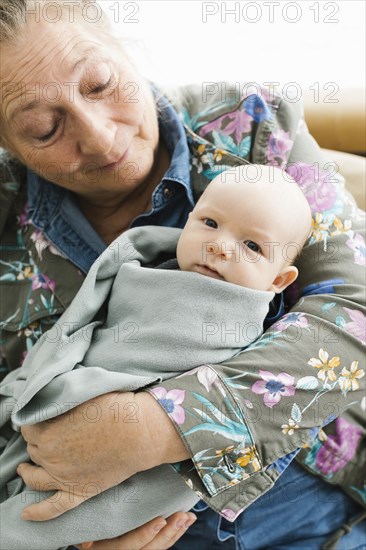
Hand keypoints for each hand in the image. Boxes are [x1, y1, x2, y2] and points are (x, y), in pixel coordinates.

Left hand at [18, 391, 188, 520]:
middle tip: (49, 435)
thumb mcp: (80, 398)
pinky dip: (38, 512)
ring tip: (26, 468)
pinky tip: (26, 513)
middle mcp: (50, 456)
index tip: (43, 420)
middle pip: (33, 450)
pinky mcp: (80, 491)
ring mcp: (64, 477)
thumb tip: (49, 410)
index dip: (35, 423)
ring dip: (28, 471)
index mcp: (47, 432)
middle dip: (38, 442)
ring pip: (35, 477)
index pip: (28, 428)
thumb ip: (58, 407)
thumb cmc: (114, 409)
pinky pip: (53, 507)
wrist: (140, 431)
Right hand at [75, 512, 196, 549]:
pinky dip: (173, 536)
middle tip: (182, 516)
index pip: (128, 545)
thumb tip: (87, 537)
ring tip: (188, 517)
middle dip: (168, 533)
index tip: (161, 519)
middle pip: (149, 549)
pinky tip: (183, 524)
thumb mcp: (85, 529)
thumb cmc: (85, 530)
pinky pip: (160, 547)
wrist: (91, 545)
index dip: (145, 534)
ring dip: (175, 533)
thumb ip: (92, 526)